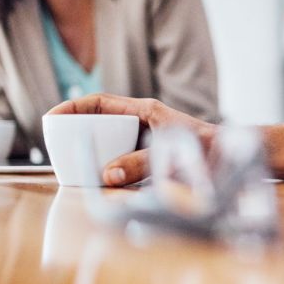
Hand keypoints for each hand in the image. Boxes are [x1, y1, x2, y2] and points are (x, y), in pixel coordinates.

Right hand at [47, 93, 216, 185]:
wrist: (232, 159)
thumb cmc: (206, 149)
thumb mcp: (168, 152)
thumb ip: (138, 163)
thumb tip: (108, 175)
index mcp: (144, 110)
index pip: (99, 102)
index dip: (73, 107)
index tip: (52, 118)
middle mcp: (142, 122)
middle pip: (100, 122)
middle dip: (77, 133)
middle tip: (59, 148)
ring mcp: (145, 140)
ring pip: (110, 143)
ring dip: (94, 154)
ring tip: (75, 168)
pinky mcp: (150, 157)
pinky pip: (122, 159)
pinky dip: (109, 168)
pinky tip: (102, 180)